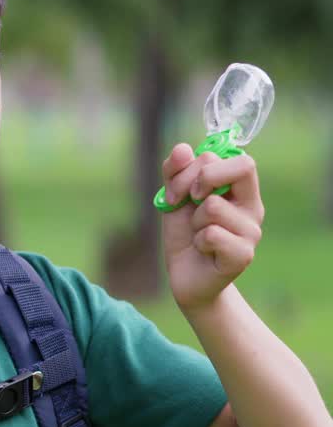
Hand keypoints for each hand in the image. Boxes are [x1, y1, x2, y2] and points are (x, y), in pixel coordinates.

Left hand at [160, 143, 264, 311]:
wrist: (184, 277)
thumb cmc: (185, 234)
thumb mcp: (174, 197)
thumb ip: (175, 171)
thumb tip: (183, 149)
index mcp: (241, 189)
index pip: (240, 157)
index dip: (206, 165)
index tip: (187, 186)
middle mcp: (252, 207)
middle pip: (241, 168)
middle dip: (201, 180)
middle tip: (188, 203)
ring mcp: (252, 231)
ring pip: (214, 206)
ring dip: (194, 221)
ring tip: (198, 235)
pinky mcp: (243, 255)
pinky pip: (212, 234)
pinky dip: (197, 241)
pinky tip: (203, 251)